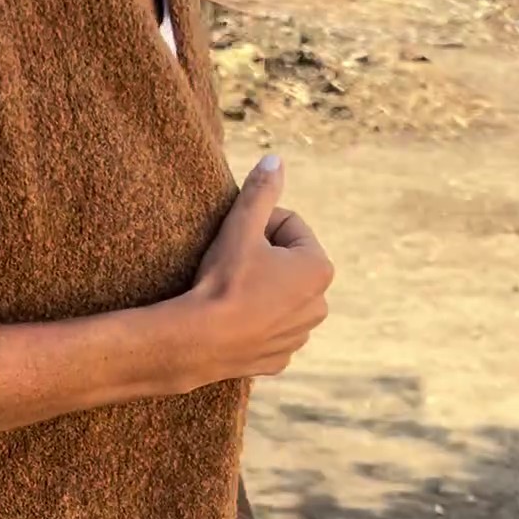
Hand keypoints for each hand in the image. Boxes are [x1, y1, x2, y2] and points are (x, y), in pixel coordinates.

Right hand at [186, 155, 332, 379]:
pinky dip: (255, 322)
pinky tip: (233, 320)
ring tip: (231, 293)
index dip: (259, 227)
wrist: (198, 341)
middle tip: (232, 266)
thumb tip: (275, 160)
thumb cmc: (223, 280)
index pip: (289, 227)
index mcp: (319, 268)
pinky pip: (269, 329)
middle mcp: (320, 304)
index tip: (237, 240)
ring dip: (261, 290)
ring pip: (279, 297)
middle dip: (264, 259)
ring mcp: (300, 335)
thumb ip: (262, 191)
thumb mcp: (241, 227)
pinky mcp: (280, 358)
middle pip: (287, 264)